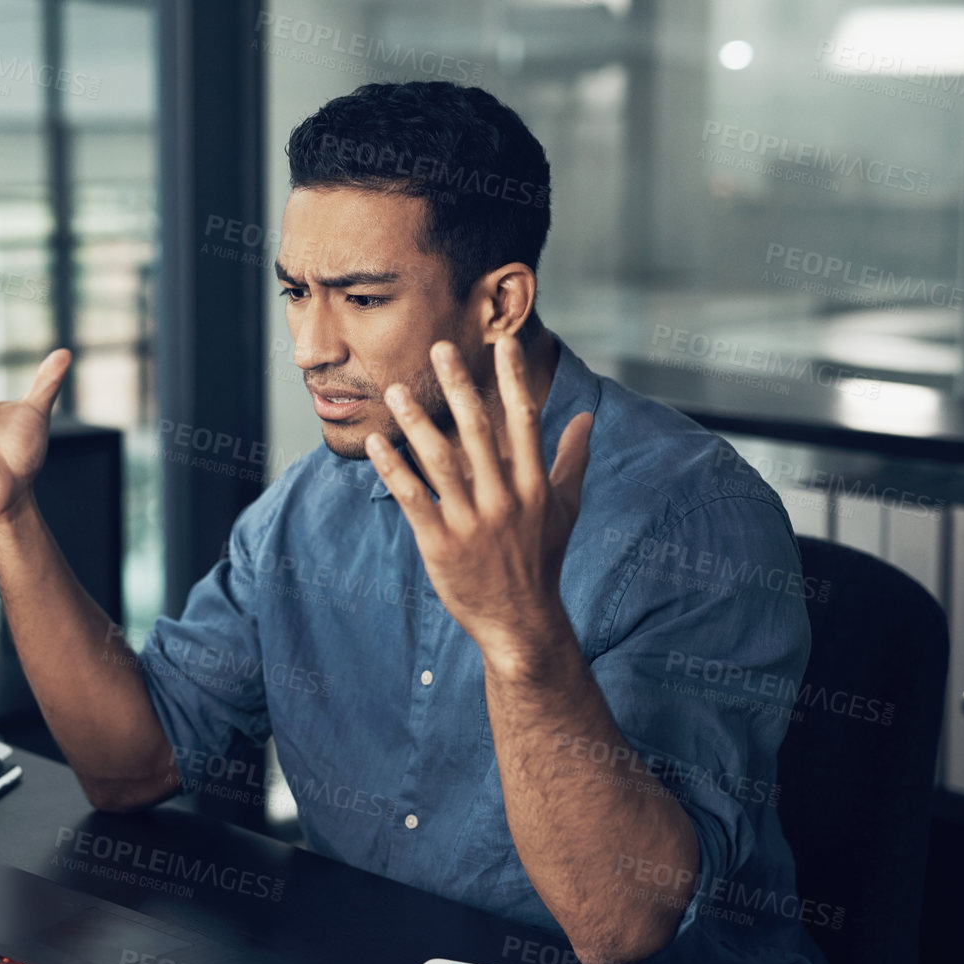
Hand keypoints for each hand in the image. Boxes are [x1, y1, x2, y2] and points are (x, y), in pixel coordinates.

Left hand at [365, 337, 591, 663]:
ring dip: (417, 422)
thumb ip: (572, 459)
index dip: (514, 379)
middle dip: (460, 387)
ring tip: (395, 390)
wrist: (520, 622)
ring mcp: (473, 522)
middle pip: (479, 432)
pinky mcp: (442, 544)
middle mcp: (505, 499)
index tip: (505, 342)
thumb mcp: (565, 509)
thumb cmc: (541, 560)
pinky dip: (393, 469)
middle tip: (439, 348)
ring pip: (441, 462)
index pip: (524, 421)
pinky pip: (414, 498)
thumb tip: (587, 417)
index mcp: (534, 486)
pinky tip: (377, 442)